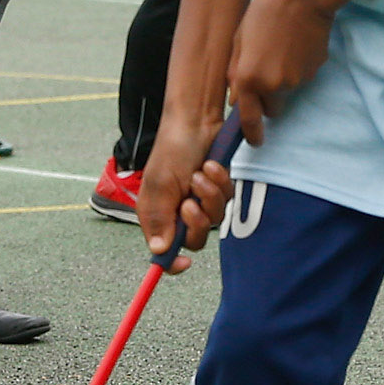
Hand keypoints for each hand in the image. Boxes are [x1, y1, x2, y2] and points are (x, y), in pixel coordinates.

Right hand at [138, 113, 235, 270]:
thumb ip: (160, 219)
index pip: (163, 250)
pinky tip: (212, 166)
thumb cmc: (172, 149)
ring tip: (201, 173)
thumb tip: (158, 251)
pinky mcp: (216, 189)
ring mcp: (198, 200)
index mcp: (156, 214)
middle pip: (195, 239)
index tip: (185, 263)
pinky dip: (220, 183)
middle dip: (197, 221)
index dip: (172, 261)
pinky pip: (226, 199)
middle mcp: (176, 211)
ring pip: (215, 219)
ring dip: (210, 195)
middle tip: (190, 202)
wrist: (196, 121)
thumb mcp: (160, 184)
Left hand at [224, 0, 336, 141]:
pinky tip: (295, 45)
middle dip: (268, 98)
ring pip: (287, 92)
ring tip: (281, 49)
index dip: (252, 133)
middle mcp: (274, 85)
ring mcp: (297, 80)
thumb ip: (235, 73)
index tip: (255, 140)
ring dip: (282, 80)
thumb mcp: (238, 39)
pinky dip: (297, 68)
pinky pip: (301, 77)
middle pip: (272, 108)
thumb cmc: (265, 12)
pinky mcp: (313, 72)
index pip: (250, 119)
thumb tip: (236, 101)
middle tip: (266, 70)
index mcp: (250, 77)